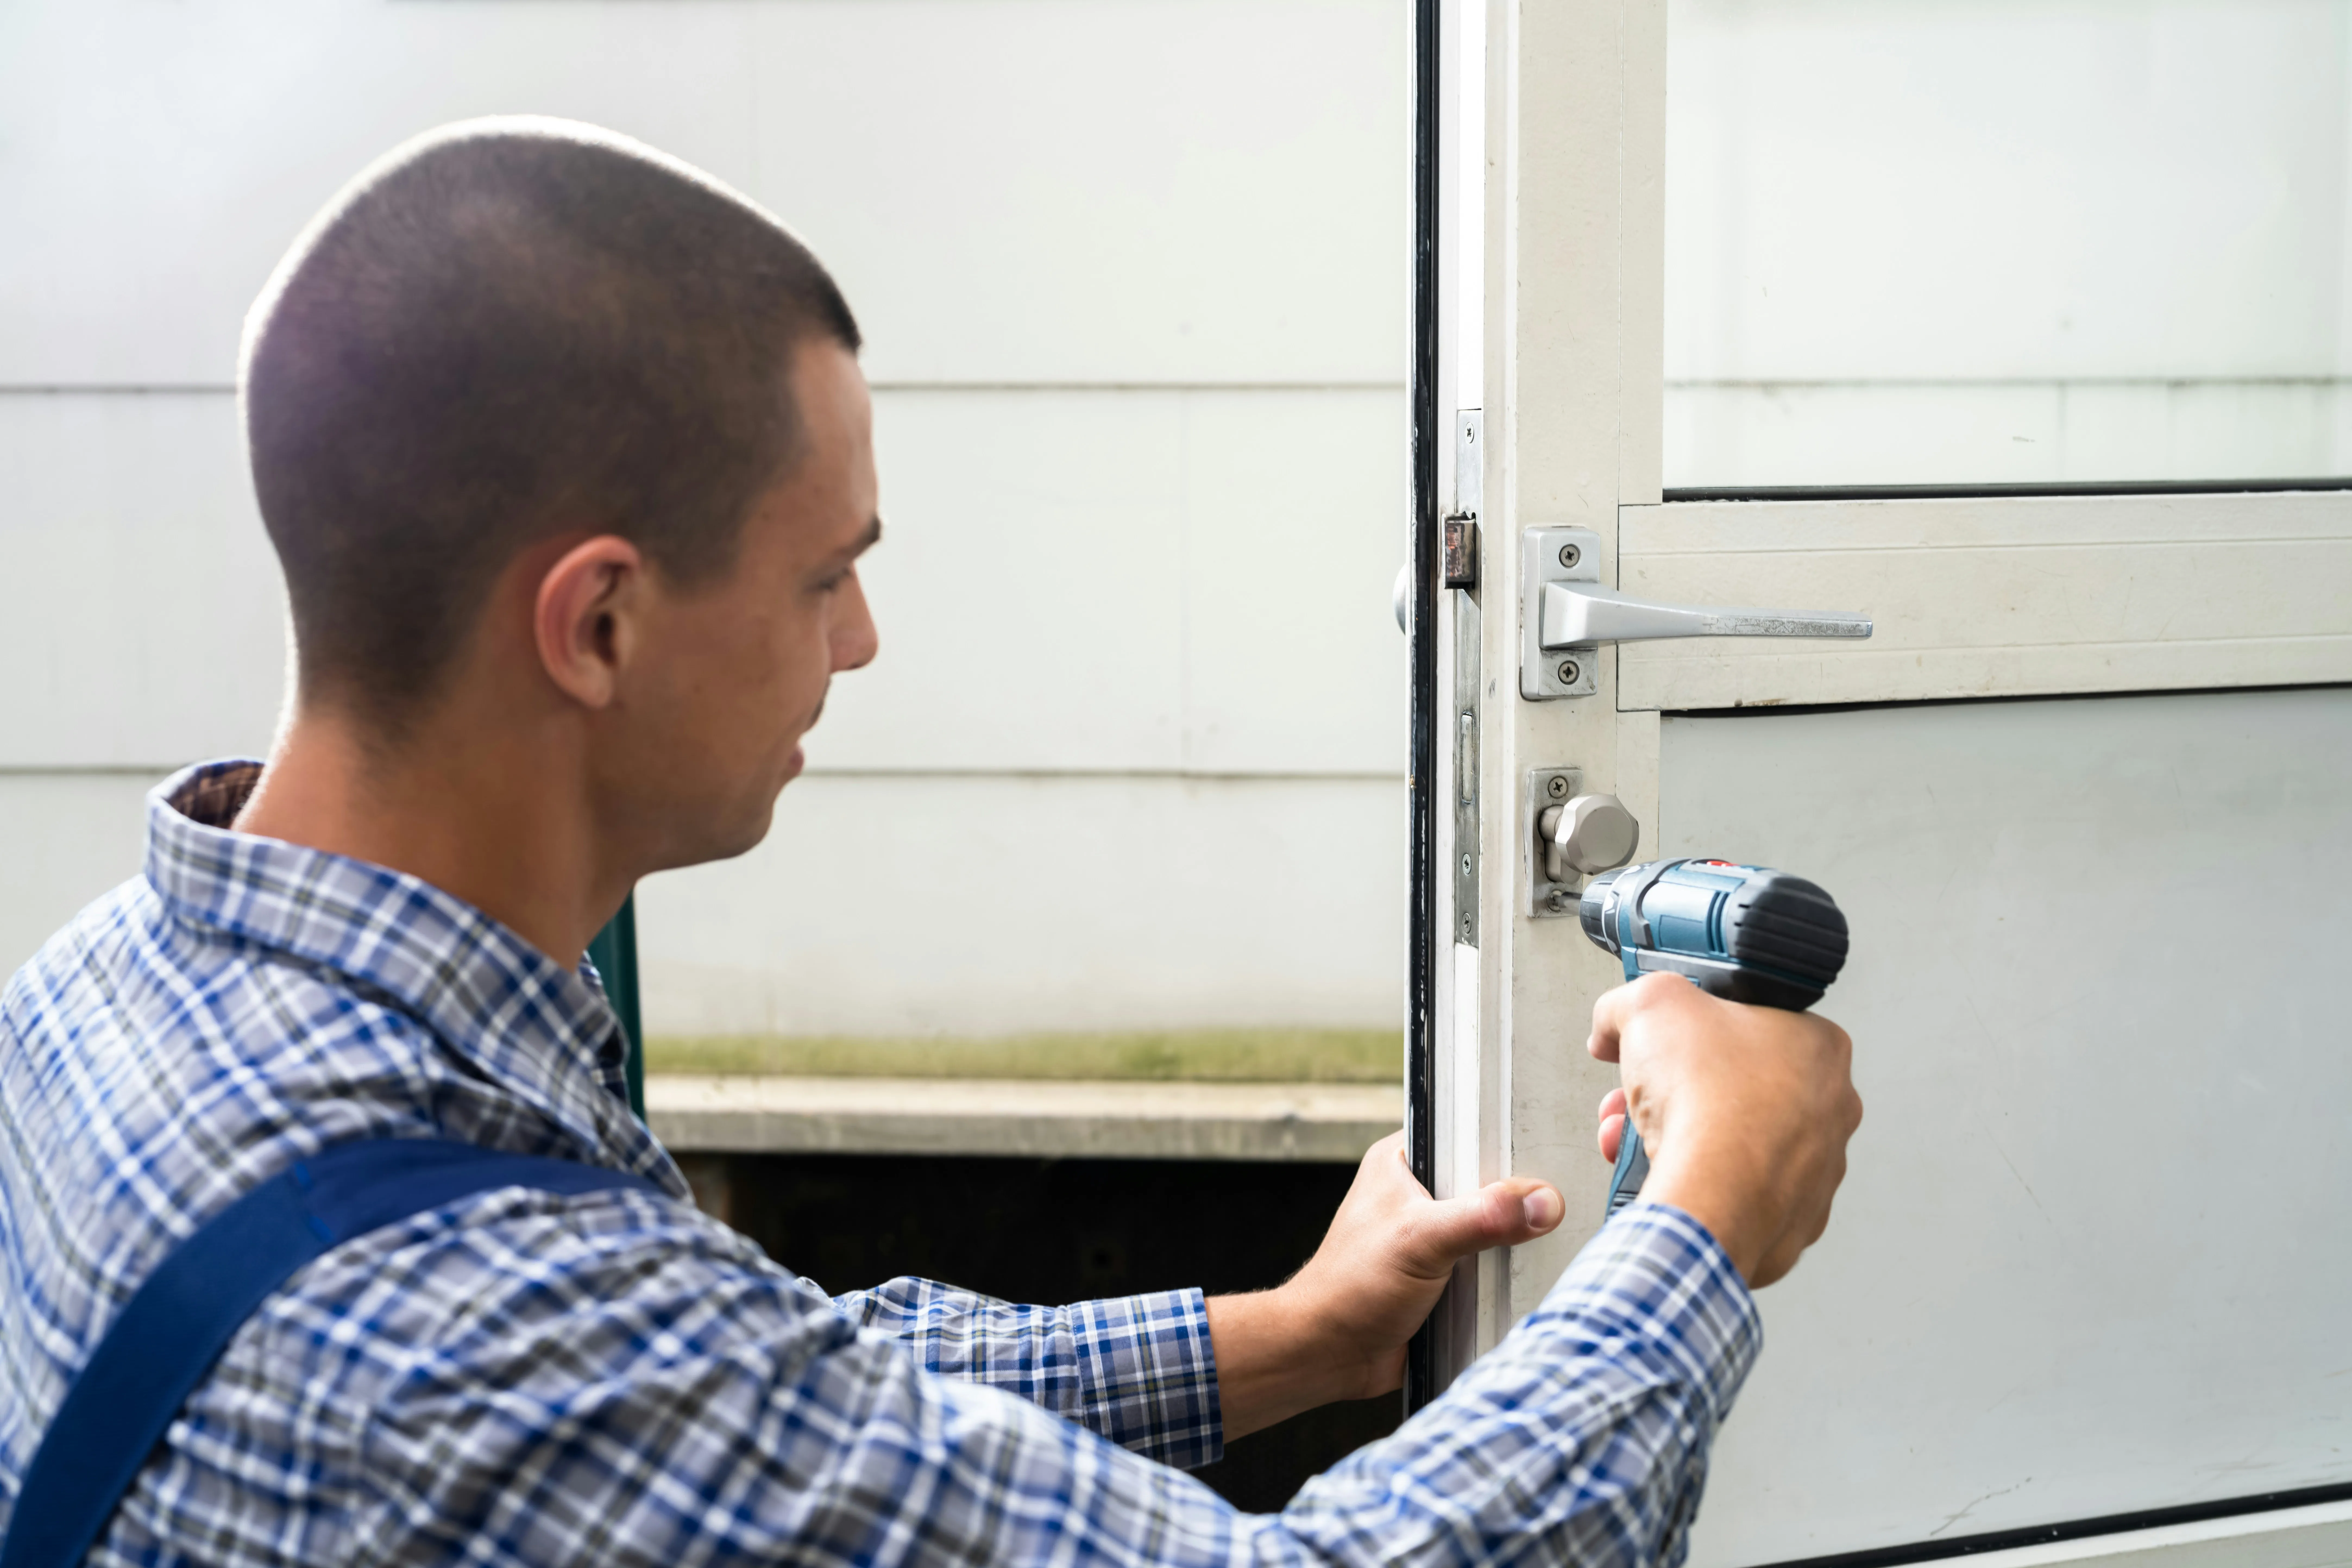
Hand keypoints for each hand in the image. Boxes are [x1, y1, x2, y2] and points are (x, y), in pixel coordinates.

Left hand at [1204, 1132, 1561, 1437]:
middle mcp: (1420, 1194)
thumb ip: (1482, 1217)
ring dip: (1514, 1242)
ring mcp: (1435, 1235)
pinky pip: (1489, 1266)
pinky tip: (1527, 1279)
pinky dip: (1505, 1276)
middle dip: (1518, 1199)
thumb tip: (1541, 1202)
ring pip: (1494, 1227)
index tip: (1553, 1156)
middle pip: (1489, 1183)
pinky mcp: (1446, 1274)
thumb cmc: (1351, 1288)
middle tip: (1557, 1207)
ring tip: (1549, 1243)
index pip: (1467, 1133)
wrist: (1330, 1354)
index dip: (1507, 1141)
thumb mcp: (1421, 1239)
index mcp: (1403, 1161)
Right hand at [1590, 973, 1860, 1288]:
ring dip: (1673, 1135)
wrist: (1712, 1196)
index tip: (1658, 1046)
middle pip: (1730, 1086)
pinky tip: (1664, 1171)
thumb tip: (1611, 1025)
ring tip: (1636, 1136)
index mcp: (1818, 1047)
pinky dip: (1695, 1181)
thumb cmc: (1708, 1101)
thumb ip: (1627, 1004)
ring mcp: (1815, 1170)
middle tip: (1639, 1095)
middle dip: (1670, 1090)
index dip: (1689, 1032)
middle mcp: (1830, 1109)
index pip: (1746, 1025)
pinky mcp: (1791, 1219)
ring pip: (1729, 1141)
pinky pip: (1733, 1191)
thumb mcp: (1650, 1005)